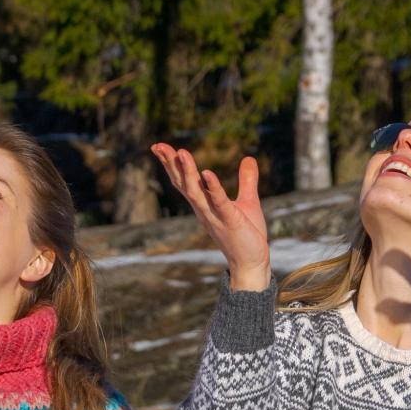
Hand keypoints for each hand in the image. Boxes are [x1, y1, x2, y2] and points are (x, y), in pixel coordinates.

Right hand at [151, 144, 269, 290]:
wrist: (252, 264)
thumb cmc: (247, 235)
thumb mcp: (248, 201)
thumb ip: (246, 180)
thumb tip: (249, 158)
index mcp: (205, 204)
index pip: (184, 181)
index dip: (172, 164)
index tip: (160, 146)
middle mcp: (204, 210)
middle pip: (183, 184)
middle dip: (171, 165)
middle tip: (159, 145)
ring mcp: (215, 216)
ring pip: (196, 192)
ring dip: (188, 173)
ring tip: (181, 152)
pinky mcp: (230, 221)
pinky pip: (218, 202)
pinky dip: (212, 187)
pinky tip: (207, 172)